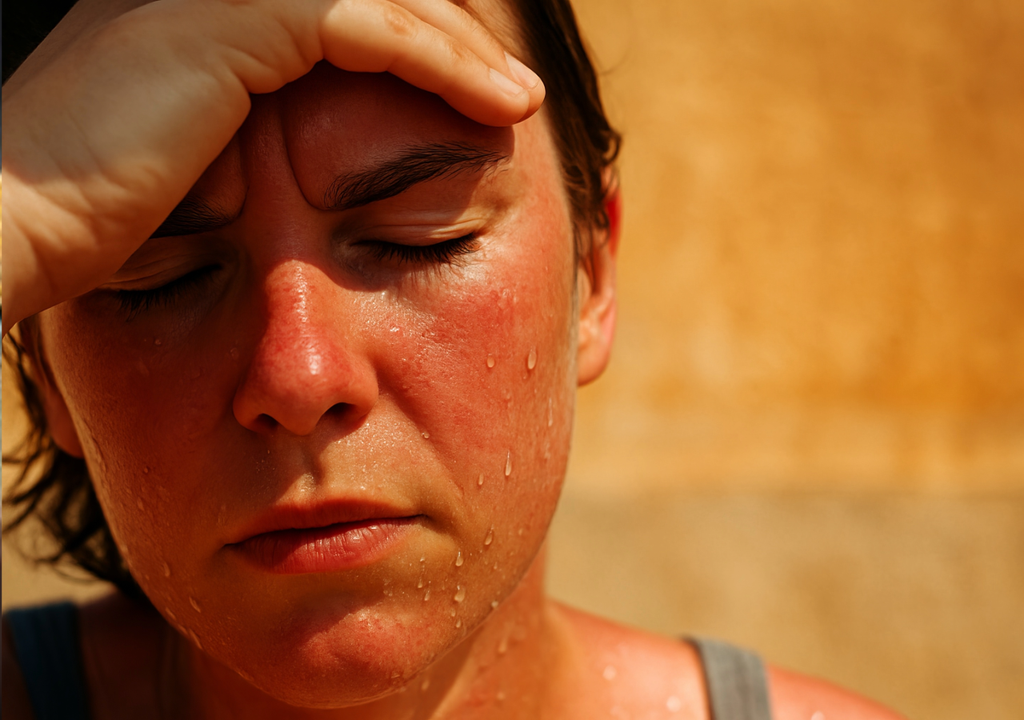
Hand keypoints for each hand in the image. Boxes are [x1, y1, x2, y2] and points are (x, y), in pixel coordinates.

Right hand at [1, 0, 544, 334]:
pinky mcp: (229, 25)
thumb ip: (257, 173)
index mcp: (211, 37)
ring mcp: (217, 5)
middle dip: (449, 40)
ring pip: (379, 3)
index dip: (416, 53)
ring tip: (520, 102)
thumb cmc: (95, 240)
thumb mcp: (200, 193)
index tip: (475, 110)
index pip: (342, 21)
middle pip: (369, 0)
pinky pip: (366, 31)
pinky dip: (441, 64)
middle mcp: (214, 5)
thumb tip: (301, 210)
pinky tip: (500, 107)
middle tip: (510, 95)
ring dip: (460, 49)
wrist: (11, 232)